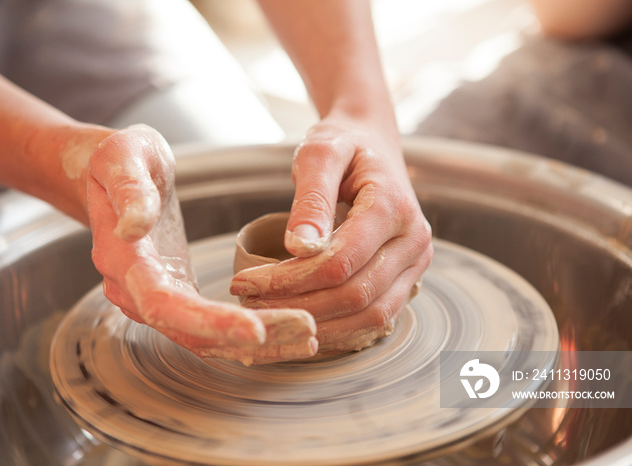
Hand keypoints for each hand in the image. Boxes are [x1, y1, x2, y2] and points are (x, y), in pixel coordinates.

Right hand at [86, 124, 317, 364]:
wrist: (111, 174)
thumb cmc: (121, 159)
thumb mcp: (122, 156)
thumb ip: (129, 189)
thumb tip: (133, 227)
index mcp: (122, 259)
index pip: (164, 304)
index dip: (209, 321)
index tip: (256, 329)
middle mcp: (134, 290)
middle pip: (192, 332)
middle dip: (251, 338)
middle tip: (306, 332)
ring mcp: (153, 297)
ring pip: (205, 338)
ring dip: (257, 344)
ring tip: (308, 338)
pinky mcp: (175, 294)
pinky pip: (209, 327)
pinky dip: (244, 336)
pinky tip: (283, 335)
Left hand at [230, 114, 432, 352]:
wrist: (372, 142)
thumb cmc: (343, 144)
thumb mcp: (319, 153)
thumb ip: (311, 198)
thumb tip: (298, 247)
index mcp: (394, 208)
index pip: (341, 261)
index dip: (291, 280)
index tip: (246, 282)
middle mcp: (413, 242)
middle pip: (355, 295)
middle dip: (298, 306)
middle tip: (251, 303)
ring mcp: (414, 264)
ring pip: (370, 316)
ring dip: (318, 326)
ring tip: (271, 316)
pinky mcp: (406, 278)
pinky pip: (375, 318)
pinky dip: (339, 329)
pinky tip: (302, 322)